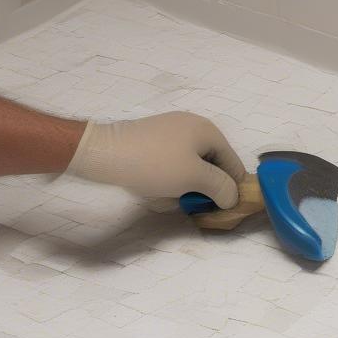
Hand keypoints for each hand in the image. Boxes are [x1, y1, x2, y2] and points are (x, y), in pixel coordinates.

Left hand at [66, 112, 246, 208]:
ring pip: (188, 169)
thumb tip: (233, 196)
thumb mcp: (194, 178)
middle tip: (185, 203)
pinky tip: (152, 190)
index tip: (219, 210)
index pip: (233, 164)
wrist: (103, 153)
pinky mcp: (152, 141)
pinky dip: (165, 180)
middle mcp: (193, 127)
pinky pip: (170, 165)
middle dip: (200, 188)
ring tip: (164, 197)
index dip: (230, 189)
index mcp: (208, 130)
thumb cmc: (154, 164)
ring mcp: (170, 132)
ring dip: (180, 187)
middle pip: (210, 166)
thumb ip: (221, 187)